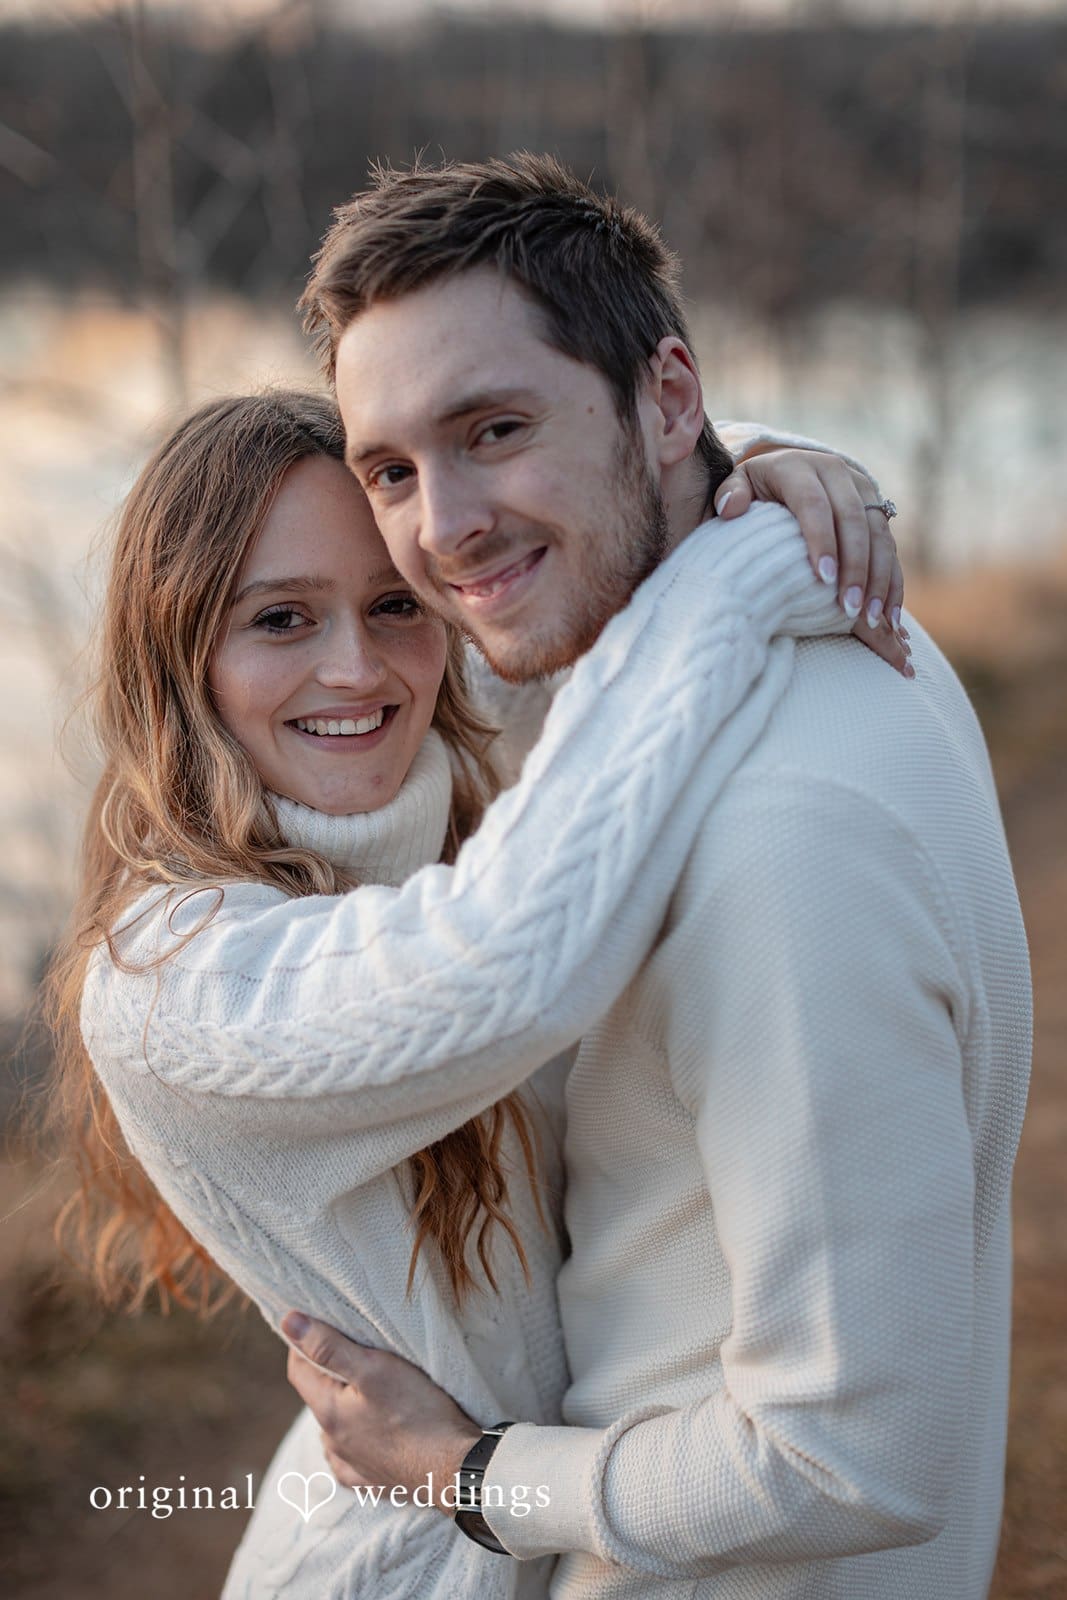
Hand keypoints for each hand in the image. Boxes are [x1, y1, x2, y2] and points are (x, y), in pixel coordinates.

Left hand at [282, 1311, 479, 1509]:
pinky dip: (357, 1440)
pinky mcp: (374, 1481)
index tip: (320, 1326)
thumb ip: (329, 1347)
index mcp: (328, 1413)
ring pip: (336, 1427)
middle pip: (320, 1397)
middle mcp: (333, 1443)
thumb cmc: (417, 1413)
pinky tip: (370, 1435)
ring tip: (370, 1389)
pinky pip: (353, 1458)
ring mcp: (353, 1465)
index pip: (298, 1370)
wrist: (454, 1469)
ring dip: (346, 1406)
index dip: (304, 1344)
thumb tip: (289, 1322)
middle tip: (355, 1351)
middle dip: (330, 1373)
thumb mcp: (374, 1369)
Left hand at [715, 449, 911, 677]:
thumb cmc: (754, 491)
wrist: (785, 474)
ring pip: (879, 533)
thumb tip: (730, 508)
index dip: (821, 539)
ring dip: (879, 577)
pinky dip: (892, 581)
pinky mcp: (878, 508)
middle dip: (855, 566)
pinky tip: (890, 614)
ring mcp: (862, 489)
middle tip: (848, 607)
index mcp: (798, 466)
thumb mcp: (738, 487)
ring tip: (872, 617)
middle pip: (853, 519)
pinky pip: (891, 546)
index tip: (823, 578)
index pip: (814, 503)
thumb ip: (730, 495)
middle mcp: (836, 472)